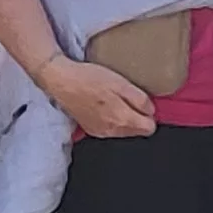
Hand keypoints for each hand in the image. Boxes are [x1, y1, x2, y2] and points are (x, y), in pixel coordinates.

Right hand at [39, 56, 155, 139]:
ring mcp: (100, 132)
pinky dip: (110, 119)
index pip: (149, 128)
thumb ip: (140, 99)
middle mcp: (112, 131)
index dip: (148, 114)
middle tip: (127, 97)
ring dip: (123, 117)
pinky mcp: (90, 129)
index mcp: (122, 119)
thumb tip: (151, 111)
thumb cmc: (89, 79)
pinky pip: (110, 129)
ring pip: (123, 130)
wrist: (62, 81)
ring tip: (114, 99)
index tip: (142, 103)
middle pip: (137, 131)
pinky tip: (103, 105)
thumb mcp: (121, 83)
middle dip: (137, 117)